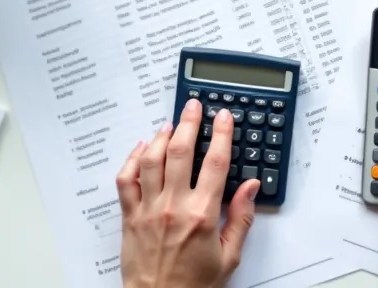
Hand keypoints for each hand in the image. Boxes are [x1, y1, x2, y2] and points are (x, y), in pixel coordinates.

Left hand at [115, 99, 261, 287]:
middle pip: (180, 152)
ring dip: (162, 136)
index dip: (221, 134)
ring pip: (152, 160)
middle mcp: (173, 207)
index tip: (224, 118)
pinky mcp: (130, 217)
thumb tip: (251, 188)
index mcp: (202, 215)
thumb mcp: (229, 256)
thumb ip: (241, 218)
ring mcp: (148, 209)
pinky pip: (126, 179)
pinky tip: (142, 149)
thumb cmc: (193, 286)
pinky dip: (132, 159)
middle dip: (189, 123)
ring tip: (171, 123)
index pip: (215, 163)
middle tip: (193, 107)